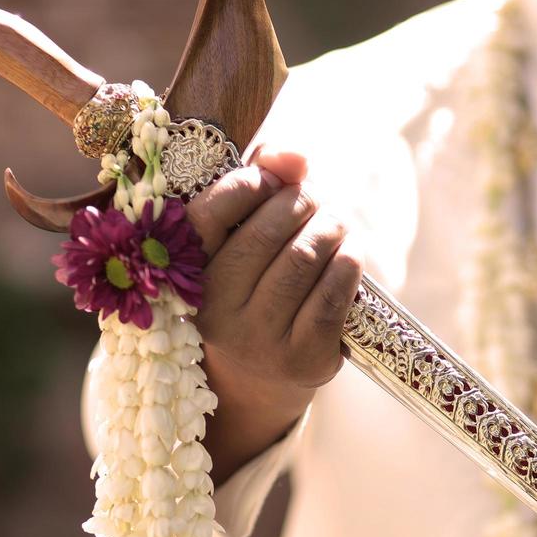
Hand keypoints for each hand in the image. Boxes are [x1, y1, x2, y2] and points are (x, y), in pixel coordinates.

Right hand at [183, 148, 362, 480]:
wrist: (258, 380)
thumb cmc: (247, 291)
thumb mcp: (234, 243)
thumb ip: (255, 185)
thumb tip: (293, 155)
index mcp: (186, 278)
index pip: (206, 217)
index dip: (246, 185)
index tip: (272, 178)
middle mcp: (216, 314)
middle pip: (266, 236)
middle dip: (300, 203)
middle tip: (314, 198)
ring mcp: (259, 341)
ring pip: (302, 261)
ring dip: (329, 228)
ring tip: (335, 223)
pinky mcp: (303, 360)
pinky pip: (332, 297)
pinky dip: (348, 264)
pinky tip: (349, 254)